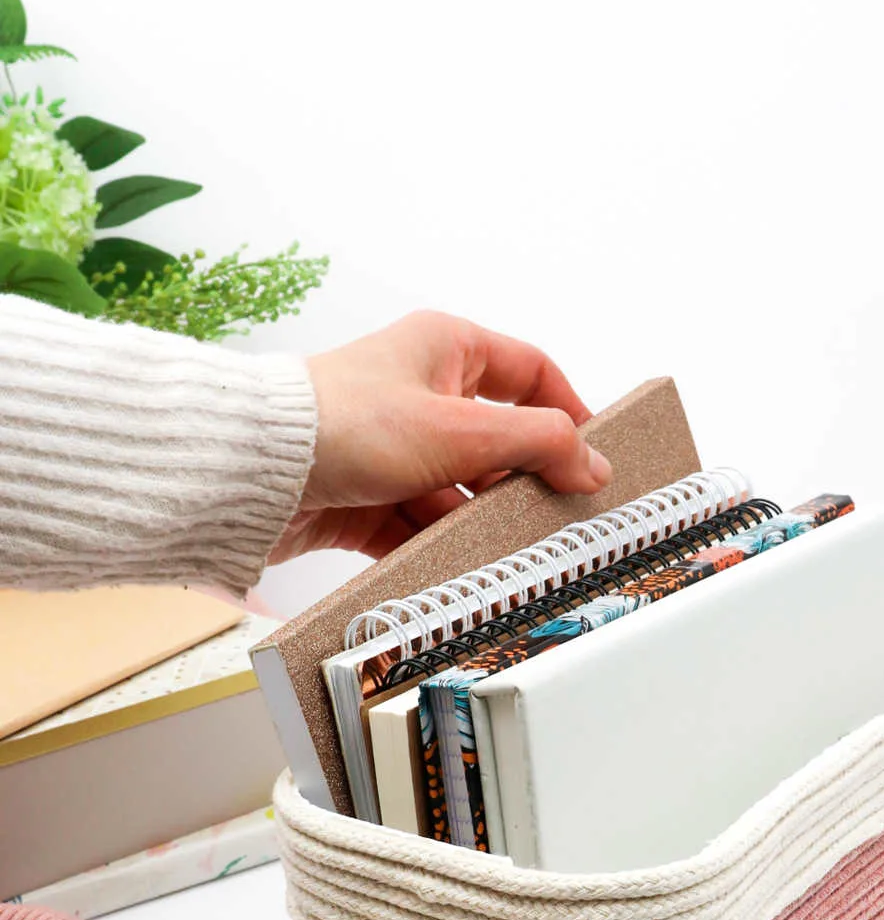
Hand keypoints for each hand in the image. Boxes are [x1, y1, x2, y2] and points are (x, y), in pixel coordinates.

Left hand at [271, 310, 612, 560]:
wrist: (251, 469)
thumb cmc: (342, 422)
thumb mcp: (462, 430)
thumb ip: (539, 446)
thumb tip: (593, 464)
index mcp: (445, 348)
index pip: (529, 372)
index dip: (568, 411)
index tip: (596, 456)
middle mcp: (418, 392)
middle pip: (497, 443)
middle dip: (523, 484)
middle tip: (559, 519)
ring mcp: (391, 448)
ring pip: (458, 492)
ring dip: (480, 524)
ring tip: (511, 555)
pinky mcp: (365, 497)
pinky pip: (418, 527)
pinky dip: (438, 549)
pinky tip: (458, 571)